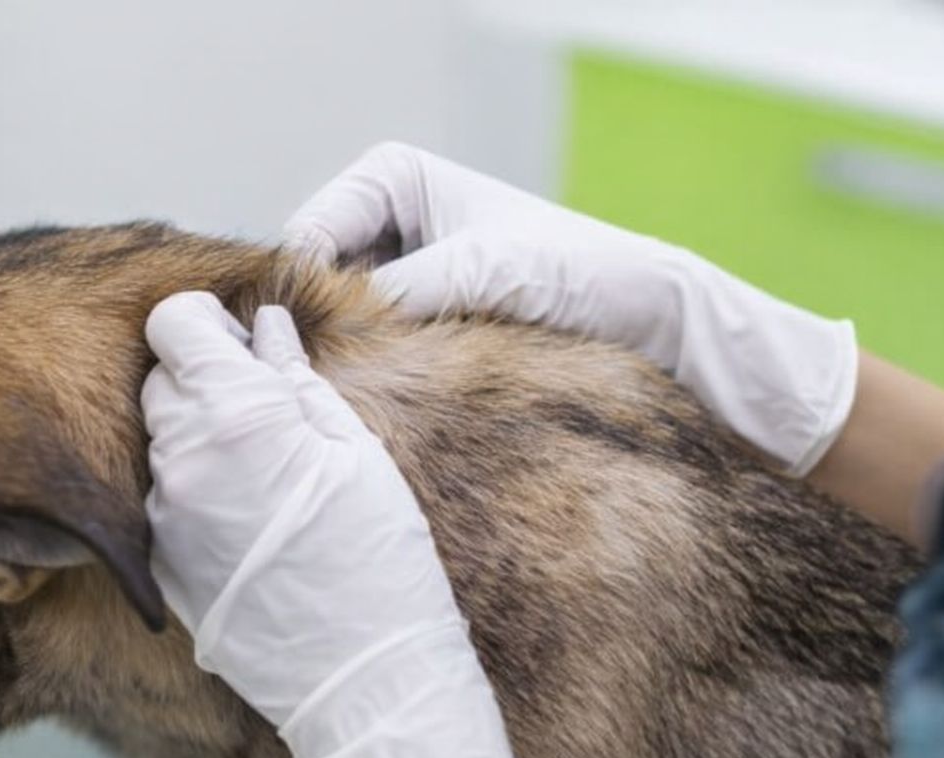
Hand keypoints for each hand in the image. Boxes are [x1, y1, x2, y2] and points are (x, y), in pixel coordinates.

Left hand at [141, 292, 584, 757]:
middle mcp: (179, 457)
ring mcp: (161, 513)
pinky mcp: (158, 559)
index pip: (173, 323)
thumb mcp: (355, 452)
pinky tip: (245, 519)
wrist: (362, 676)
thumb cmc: (378, 557)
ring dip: (193, 436)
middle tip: (261, 410)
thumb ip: (295, 379)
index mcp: (235, 414)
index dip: (205, 326)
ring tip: (259, 472)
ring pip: (155, 439)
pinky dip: (189, 489)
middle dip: (199, 378)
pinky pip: (159, 497)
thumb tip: (264, 329)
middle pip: (157, 379)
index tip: (239, 344)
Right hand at [284, 141, 857, 475]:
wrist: (642, 311)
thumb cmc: (574, 269)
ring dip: (347, 352)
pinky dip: (371, 369)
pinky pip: (365, 345)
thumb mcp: (480, 270)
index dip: (301, 286)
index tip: (315, 339)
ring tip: (372, 385)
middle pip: (310, 278)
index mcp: (391, 177)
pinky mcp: (412, 318)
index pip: (309, 231)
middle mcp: (384, 219)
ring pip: (332, 319)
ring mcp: (395, 271)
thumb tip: (322, 329)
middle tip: (339, 372)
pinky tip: (389, 394)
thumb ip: (397, 291)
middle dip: (320, 321)